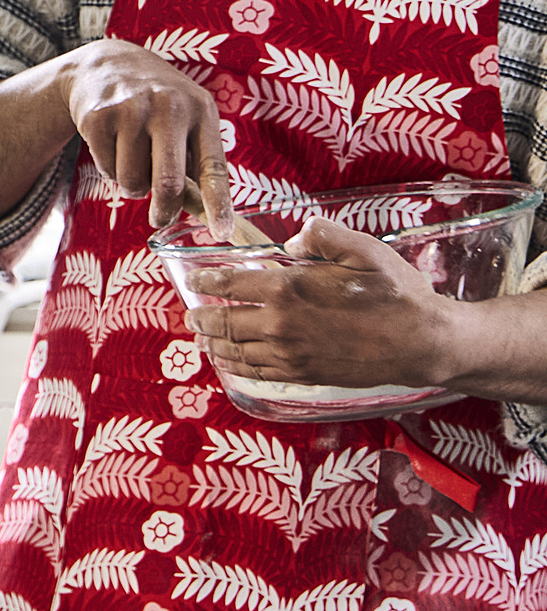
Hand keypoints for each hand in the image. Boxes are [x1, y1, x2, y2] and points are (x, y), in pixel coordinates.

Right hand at [57, 40, 233, 234]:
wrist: (108, 66)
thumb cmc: (156, 104)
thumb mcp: (185, 119)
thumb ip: (194, 161)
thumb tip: (207, 215)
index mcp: (200, 110)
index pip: (213, 167)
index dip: (218, 203)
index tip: (222, 233)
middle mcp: (168, 107)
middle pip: (168, 183)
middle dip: (164, 211)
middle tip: (160, 219)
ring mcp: (130, 110)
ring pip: (133, 182)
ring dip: (132, 183)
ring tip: (133, 158)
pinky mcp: (98, 118)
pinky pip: (107, 170)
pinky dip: (110, 168)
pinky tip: (114, 143)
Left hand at [183, 216, 459, 389]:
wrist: (421, 343)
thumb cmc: (396, 293)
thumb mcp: (364, 250)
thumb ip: (323, 236)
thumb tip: (292, 238)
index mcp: (289, 290)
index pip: (230, 285)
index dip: (207, 281)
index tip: (196, 279)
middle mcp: (279, 325)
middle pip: (224, 322)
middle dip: (202, 317)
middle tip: (190, 313)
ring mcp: (288, 354)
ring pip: (234, 351)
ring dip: (213, 343)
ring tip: (202, 337)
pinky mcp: (300, 374)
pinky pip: (254, 373)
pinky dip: (235, 366)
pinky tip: (230, 361)